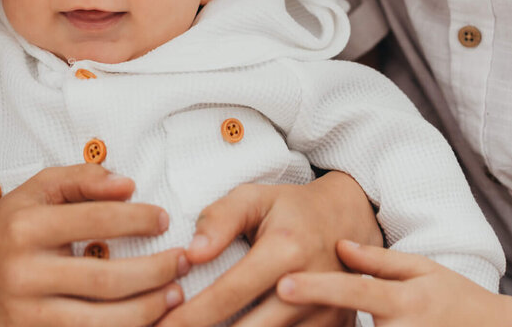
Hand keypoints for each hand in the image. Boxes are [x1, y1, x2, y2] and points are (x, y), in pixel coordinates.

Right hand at [0, 163, 188, 326]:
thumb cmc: (14, 219)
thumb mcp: (41, 186)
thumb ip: (84, 178)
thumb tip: (129, 185)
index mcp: (25, 228)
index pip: (93, 222)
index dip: (136, 220)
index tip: (164, 219)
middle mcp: (23, 274)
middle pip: (103, 280)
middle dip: (153, 272)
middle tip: (183, 261)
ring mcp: (25, 313)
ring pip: (98, 323)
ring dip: (146, 311)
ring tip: (175, 294)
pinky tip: (148, 319)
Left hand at [159, 172, 381, 326]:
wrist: (351, 218)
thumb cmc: (292, 209)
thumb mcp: (255, 197)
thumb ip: (219, 219)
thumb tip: (191, 253)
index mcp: (286, 250)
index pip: (229, 294)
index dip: (191, 315)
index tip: (160, 325)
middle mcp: (310, 287)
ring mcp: (327, 313)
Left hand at [277, 240, 505, 325]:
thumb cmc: (458, 300)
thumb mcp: (425, 270)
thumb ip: (379, 262)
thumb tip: (338, 245)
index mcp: (404, 302)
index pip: (353, 291)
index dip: (317, 287)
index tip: (283, 284)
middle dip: (313, 321)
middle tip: (268, 315)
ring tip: (306, 323)